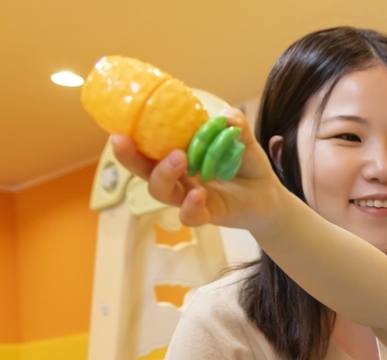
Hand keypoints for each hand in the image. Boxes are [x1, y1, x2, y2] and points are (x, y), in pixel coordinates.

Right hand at [108, 108, 285, 232]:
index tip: (117, 125)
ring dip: (164, 173)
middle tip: (122, 140)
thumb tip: (225, 116)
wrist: (269, 196)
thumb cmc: (246, 166)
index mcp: (181, 156)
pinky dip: (190, 206)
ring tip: (179, 158)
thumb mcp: (243, 140)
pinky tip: (198, 194)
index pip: (149, 147)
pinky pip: (189, 216)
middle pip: (144, 171)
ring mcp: (190, 197)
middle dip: (130, 157)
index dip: (132, 138)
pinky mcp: (208, 214)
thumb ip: (235, 126)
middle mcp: (179, 178)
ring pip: (162, 192)